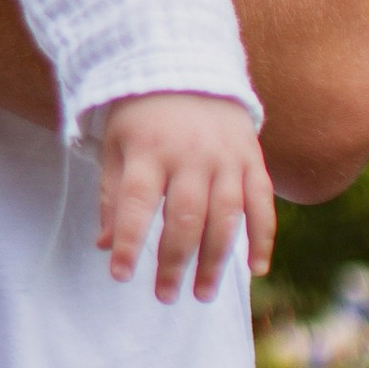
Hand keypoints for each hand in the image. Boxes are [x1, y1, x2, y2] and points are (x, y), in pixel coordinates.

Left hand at [96, 93, 275, 300]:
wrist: (189, 70)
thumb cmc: (143, 119)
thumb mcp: (117, 147)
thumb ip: (113, 197)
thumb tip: (106, 246)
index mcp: (148, 150)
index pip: (136, 203)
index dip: (128, 241)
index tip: (120, 276)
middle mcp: (190, 154)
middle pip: (185, 217)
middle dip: (175, 261)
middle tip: (165, 296)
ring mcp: (226, 158)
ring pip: (226, 216)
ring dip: (216, 260)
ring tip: (202, 293)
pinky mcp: (252, 159)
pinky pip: (262, 204)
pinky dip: (263, 238)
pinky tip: (256, 269)